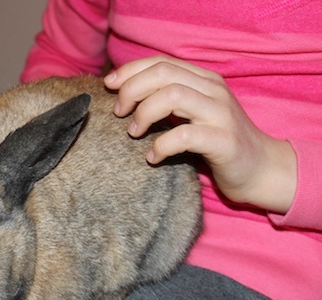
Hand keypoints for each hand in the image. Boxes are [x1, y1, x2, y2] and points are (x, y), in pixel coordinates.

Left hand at [104, 55, 296, 213]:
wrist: (259, 169)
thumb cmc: (215, 142)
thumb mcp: (190, 114)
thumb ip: (166, 100)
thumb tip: (124, 94)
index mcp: (203, 79)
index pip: (161, 62)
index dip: (130, 70)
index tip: (109, 85)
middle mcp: (213, 90)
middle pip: (163, 74)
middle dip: (132, 90)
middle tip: (119, 112)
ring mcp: (220, 114)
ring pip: (172, 96)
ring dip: (144, 113)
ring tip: (134, 132)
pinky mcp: (224, 141)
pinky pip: (184, 136)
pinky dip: (161, 146)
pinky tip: (153, 157)